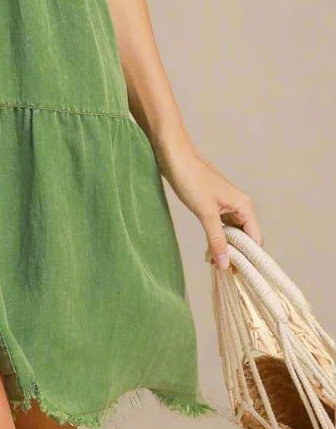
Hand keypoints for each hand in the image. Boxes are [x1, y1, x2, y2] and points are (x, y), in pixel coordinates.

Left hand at [153, 138, 263, 269]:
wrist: (172, 153)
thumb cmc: (190, 177)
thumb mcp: (204, 212)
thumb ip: (217, 239)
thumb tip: (226, 265)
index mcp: (244, 205)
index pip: (255, 240)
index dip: (248, 259)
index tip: (237, 275)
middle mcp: (240, 205)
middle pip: (246, 238)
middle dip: (237, 255)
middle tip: (223, 272)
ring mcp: (226, 204)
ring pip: (233, 232)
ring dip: (226, 247)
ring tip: (215, 264)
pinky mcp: (213, 203)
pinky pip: (222, 226)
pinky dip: (218, 237)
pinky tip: (210, 249)